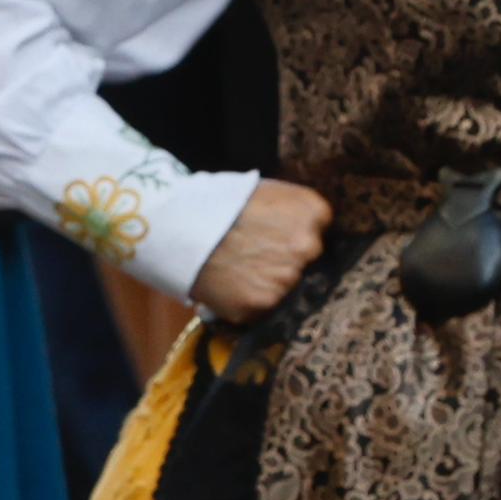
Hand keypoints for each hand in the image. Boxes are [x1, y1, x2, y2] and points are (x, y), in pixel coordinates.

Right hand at [188, 178, 329, 322]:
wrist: (178, 225)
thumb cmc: (220, 202)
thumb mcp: (267, 191)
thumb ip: (295, 211)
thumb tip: (312, 229)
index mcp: (313, 212)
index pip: (322, 231)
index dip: (299, 234)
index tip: (279, 235)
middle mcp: (308, 247)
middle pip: (311, 262)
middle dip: (288, 260)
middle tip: (259, 254)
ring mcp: (286, 279)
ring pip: (288, 288)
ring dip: (271, 283)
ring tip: (242, 270)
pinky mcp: (262, 305)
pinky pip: (264, 309)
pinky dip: (251, 301)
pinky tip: (233, 285)